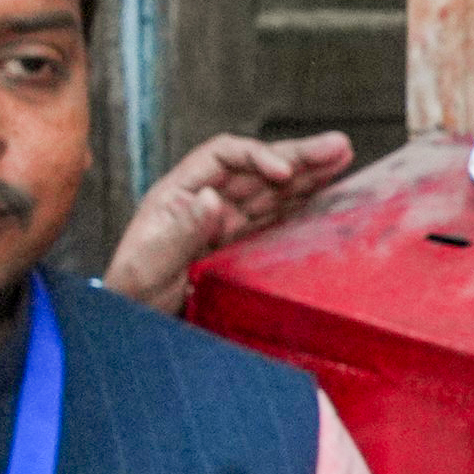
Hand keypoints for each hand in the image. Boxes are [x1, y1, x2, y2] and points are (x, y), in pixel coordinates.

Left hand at [102, 129, 354, 312]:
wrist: (134, 328)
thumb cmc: (131, 295)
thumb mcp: (148, 264)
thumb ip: (179, 230)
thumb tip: (211, 197)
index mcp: (178, 194)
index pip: (223, 157)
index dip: (257, 156)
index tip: (284, 171)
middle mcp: (206, 201)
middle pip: (257, 168)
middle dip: (298, 155)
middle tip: (338, 145)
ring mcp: (226, 223)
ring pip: (273, 189)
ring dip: (309, 173)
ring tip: (343, 157)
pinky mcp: (243, 245)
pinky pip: (277, 217)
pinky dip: (305, 203)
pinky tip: (327, 193)